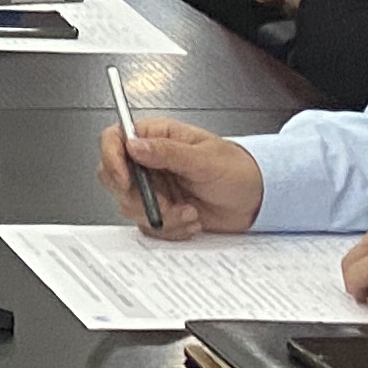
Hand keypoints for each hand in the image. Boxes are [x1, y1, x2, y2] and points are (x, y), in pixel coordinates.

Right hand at [98, 116, 264, 235]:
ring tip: (188, 212)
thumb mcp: (204, 158)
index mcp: (156, 137)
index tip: (125, 180)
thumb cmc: (237, 170)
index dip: (111, 159)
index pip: (115, 139)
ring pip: (130, 206)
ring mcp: (153, 188)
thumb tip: (135, 145)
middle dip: (139, 198)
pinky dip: (170, 229)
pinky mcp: (161, 211)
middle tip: (165, 203)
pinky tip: (191, 220)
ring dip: (160, 217)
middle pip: (114, 177)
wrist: (256, 201)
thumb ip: (167, 152)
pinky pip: (148, 225)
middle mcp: (149, 162)